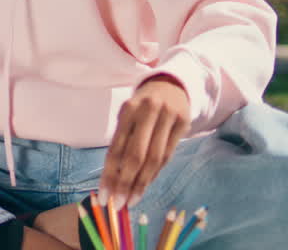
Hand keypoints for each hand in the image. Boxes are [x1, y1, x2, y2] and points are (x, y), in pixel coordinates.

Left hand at [101, 74, 190, 206]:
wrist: (170, 84)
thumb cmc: (141, 106)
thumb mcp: (128, 116)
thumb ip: (121, 142)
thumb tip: (112, 178)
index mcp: (128, 110)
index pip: (116, 148)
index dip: (109, 174)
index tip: (104, 196)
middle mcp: (148, 111)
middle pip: (136, 155)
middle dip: (125, 183)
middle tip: (119, 204)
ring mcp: (168, 116)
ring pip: (154, 159)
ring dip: (142, 183)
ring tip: (132, 200)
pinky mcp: (183, 123)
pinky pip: (168, 155)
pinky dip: (156, 173)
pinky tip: (146, 185)